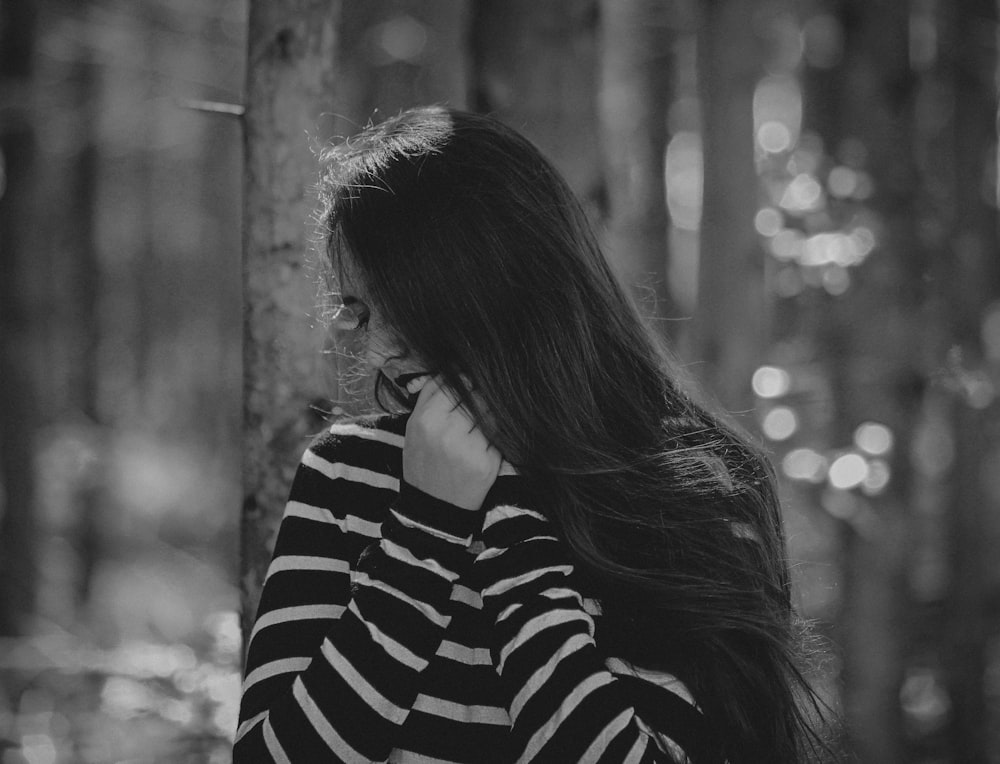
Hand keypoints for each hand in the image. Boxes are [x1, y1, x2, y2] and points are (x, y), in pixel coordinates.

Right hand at [403, 376, 501, 510]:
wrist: (433, 508)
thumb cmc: (423, 462)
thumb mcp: (414, 428)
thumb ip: (431, 396)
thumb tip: (454, 368)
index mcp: (426, 420)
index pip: (453, 383)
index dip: (463, 379)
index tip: (467, 380)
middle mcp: (448, 433)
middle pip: (475, 395)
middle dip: (479, 393)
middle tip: (478, 398)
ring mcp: (470, 448)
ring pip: (490, 412)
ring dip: (490, 410)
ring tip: (482, 418)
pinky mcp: (488, 462)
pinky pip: (498, 434)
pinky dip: (496, 430)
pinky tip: (487, 436)